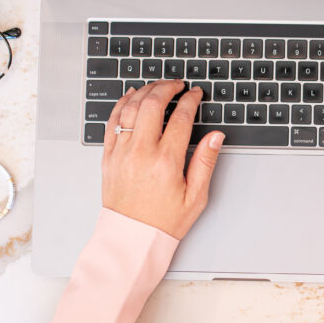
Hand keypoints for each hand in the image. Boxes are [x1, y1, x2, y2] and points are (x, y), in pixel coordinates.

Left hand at [101, 80, 224, 238]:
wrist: (132, 238)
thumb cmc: (163, 221)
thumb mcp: (196, 196)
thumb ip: (206, 162)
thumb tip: (215, 137)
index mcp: (166, 162)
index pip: (180, 117)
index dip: (190, 100)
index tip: (196, 94)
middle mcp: (141, 153)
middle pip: (152, 104)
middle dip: (167, 88)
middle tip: (177, 84)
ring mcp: (122, 153)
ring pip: (130, 108)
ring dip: (145, 91)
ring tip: (158, 86)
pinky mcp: (108, 157)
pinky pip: (112, 121)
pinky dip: (121, 104)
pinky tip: (131, 96)